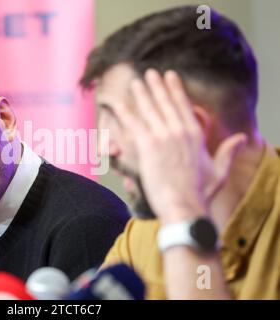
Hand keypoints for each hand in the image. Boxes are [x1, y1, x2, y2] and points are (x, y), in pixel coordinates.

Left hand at [116, 69, 246, 223]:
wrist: (184, 206)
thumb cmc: (201, 193)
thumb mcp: (220, 171)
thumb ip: (229, 152)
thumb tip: (244, 138)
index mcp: (196, 135)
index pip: (184, 106)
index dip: (176, 90)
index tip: (170, 76)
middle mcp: (180, 131)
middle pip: (166, 103)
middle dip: (158, 86)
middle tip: (151, 72)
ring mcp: (164, 136)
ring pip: (150, 109)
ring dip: (142, 93)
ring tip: (136, 81)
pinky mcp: (148, 145)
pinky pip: (133, 124)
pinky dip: (124, 112)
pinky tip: (117, 102)